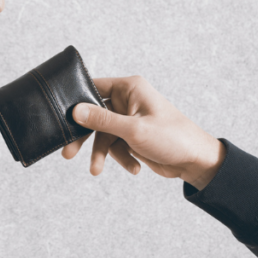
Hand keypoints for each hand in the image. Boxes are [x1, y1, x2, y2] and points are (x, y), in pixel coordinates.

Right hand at [62, 75, 224, 189]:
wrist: (195, 161)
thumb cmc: (172, 138)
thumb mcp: (133, 130)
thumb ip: (102, 121)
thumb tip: (76, 111)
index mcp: (130, 88)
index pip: (94, 87)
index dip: (77, 101)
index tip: (62, 117)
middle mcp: (127, 100)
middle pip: (94, 115)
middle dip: (84, 137)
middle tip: (68, 153)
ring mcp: (129, 119)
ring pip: (103, 135)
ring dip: (102, 153)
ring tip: (96, 170)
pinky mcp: (132, 136)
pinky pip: (115, 146)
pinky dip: (120, 158)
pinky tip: (134, 168)